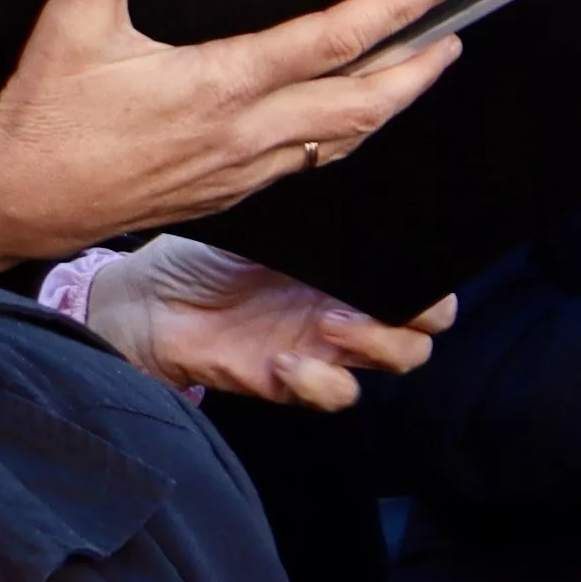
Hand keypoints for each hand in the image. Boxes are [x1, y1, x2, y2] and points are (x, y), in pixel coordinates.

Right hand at [0, 0, 460, 276]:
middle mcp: (246, 132)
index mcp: (220, 86)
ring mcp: (242, 169)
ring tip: (418, 73)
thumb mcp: (71, 28)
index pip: (331, 42)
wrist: (17, 202)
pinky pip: (306, 164)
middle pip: (363, 103)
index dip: (393, 9)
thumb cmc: (45, 119)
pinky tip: (346, 123)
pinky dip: (342, 137)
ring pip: (342, 140)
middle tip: (453, 38)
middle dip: (417, 69)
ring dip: (388, 105)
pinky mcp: (228, 192)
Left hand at [70, 240, 449, 410]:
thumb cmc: (203, 251)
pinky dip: (321, 382)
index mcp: (352, 264)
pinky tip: (283, 362)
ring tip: (327, 327)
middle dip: (417, 316)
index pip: (424, 276)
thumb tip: (358, 188)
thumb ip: (316, 217)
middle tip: (369, 301)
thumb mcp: (266, 220)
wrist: (147, 299)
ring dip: (378, 346)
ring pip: (401, 358)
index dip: (433, 277)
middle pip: (429, 323)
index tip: (409, 264)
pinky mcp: (296, 381)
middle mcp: (352, 303)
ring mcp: (329, 345)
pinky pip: (338, 393)